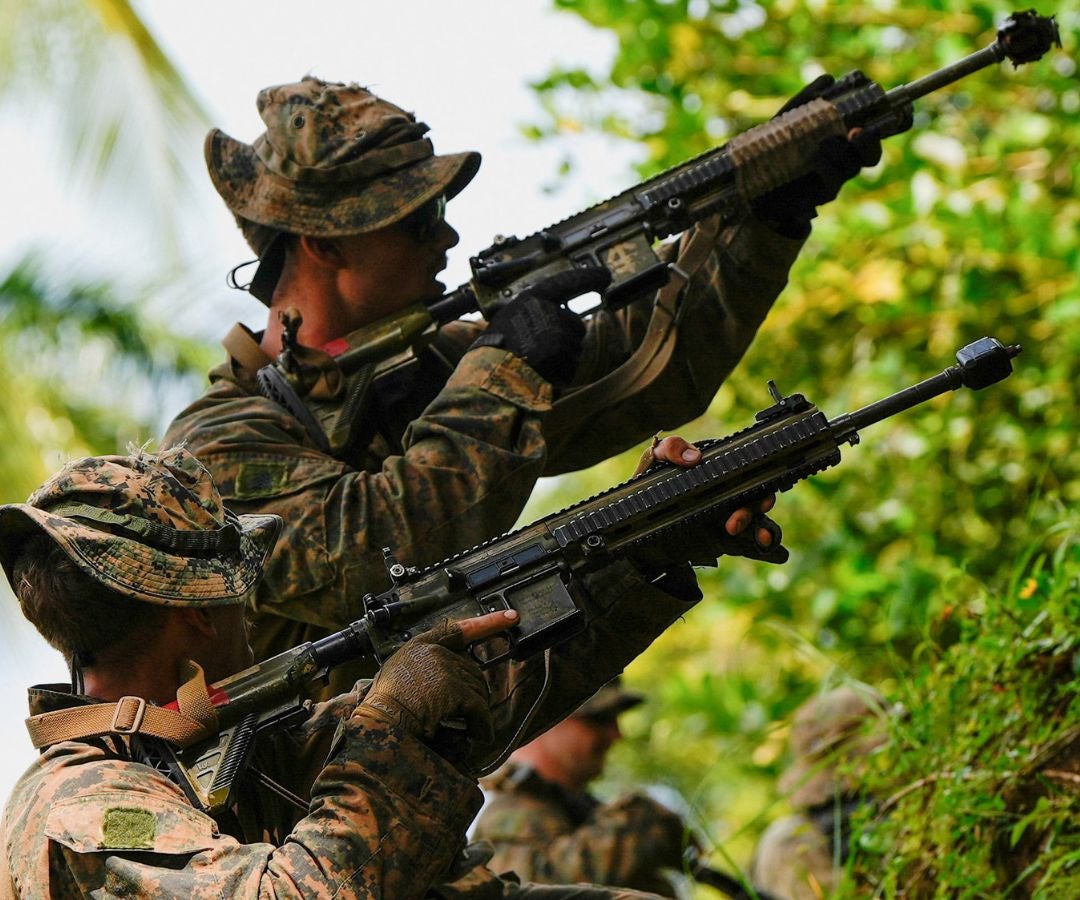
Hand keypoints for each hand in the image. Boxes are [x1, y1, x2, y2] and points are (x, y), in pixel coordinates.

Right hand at [354, 610, 518, 752]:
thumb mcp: (398, 676)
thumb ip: (422, 670)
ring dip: (477, 713)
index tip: (510, 617)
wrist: (379, 723)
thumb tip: (451, 681)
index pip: (457, 630)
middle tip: (471, 716)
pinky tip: (479, 735)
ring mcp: (444, 668)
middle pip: (471, 669)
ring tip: (470, 730)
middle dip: (474, 694)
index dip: (487, 623)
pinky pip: (478, 708)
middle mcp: (434, 652)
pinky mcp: (453, 688)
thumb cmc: (384, 708)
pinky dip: (481, 725)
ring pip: (477, 689)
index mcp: (419, 646)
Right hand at [471, 265, 610, 386]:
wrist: (489, 375)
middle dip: (567, 338)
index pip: (568, 282)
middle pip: (577, 325)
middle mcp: (548, 314)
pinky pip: (571, 368)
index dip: (589, 277)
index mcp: (532, 299)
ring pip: (575, 349)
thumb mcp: (508, 317)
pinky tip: (541, 374)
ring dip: (563, 359)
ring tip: (537, 362)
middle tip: (543, 349)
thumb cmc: (495, 349)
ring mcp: (557, 336)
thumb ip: (533, 312)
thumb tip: (558, 315)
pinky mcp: (563, 359)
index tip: (605, 276)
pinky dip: (560, 375)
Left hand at [634, 435, 788, 566]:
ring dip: (767, 531)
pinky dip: (769, 550)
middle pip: (757, 499)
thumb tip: (696, 458)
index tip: (761, 496)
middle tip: (732, 525)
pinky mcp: (726, 542)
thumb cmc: (649, 488)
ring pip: (761, 523)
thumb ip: (670, 450)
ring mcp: (730, 518)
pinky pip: (752, 545)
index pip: (747, 471)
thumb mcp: (653, 463)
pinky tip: (777, 553)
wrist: (638, 531)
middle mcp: (729, 494)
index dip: (760, 481)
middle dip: (752, 511)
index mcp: (716, 472)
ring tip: (762, 541)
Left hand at [753, 74, 882, 237]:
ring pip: (853, 166)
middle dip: (871, 142)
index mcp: (845, 138)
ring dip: (842, 152)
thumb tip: (829, 79)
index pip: (876, 130)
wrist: (753, 179)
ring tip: (824, 142)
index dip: (890, 119)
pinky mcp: (822, 194)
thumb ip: (809, 98)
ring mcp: (835, 178)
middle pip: (872, 154)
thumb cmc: (776, 144)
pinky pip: (833, 181)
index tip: (886, 104)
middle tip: (857, 131)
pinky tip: (817, 157)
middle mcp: (845, 159)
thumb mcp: (790, 117)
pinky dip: (828, 166)